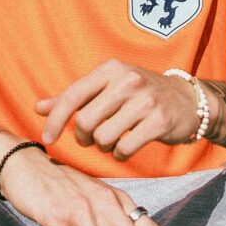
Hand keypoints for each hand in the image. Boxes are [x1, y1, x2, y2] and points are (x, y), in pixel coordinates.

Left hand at [35, 60, 202, 157]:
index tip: (46, 137)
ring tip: (111, 142)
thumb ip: (73, 98)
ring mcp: (145, 100)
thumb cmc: (139, 95)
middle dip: (83, 137)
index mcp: (110, 69)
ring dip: (102, 147)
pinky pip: (124, 149)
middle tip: (92, 139)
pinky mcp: (159, 121)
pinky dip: (119, 155)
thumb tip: (38, 107)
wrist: (188, 101)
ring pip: (103, 137)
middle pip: (85, 121)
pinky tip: (124, 149)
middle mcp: (127, 80)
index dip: (55, 120)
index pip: (72, 95)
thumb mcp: (107, 88)